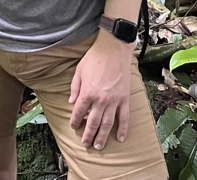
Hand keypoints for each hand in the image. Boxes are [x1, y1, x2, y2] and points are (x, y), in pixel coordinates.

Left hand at [68, 32, 133, 149]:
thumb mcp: (79, 71)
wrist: (113, 50)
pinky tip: (120, 138)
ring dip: (102, 136)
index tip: (73, 127)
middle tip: (85, 144)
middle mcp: (100, 100)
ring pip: (107, 124)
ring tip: (99, 146)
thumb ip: (74, 88)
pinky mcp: (124, 99)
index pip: (79, 112)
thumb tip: (71, 103)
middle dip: (88, 135)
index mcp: (87, 92)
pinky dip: (122, 129)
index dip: (75, 120)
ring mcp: (114, 101)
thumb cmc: (94, 58)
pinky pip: (124, 118)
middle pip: (92, 122)